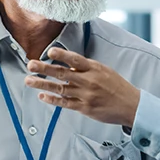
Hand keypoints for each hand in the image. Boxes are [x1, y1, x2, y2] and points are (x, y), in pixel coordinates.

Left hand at [24, 47, 140, 127]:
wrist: (130, 105)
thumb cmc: (116, 86)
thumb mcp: (104, 70)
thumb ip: (86, 67)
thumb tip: (67, 62)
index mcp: (95, 68)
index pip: (76, 59)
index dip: (63, 55)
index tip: (50, 52)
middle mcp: (89, 81)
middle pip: (63, 73)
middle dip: (44, 68)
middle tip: (30, 64)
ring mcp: (86, 95)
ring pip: (60, 89)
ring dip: (43, 84)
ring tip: (28, 80)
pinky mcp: (84, 108)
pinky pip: (65, 103)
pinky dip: (52, 99)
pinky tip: (42, 96)